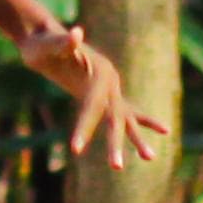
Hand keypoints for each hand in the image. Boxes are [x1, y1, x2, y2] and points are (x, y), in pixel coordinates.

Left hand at [16, 24, 164, 171]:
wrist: (44, 38)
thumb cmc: (42, 44)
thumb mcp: (48, 45)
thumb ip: (64, 42)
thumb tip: (76, 34)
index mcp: (100, 72)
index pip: (93, 106)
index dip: (84, 127)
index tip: (75, 150)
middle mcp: (110, 80)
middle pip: (115, 116)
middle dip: (115, 142)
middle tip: (116, 168)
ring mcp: (110, 87)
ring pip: (126, 117)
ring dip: (137, 138)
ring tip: (151, 159)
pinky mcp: (104, 93)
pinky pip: (123, 112)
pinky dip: (139, 124)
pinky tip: (159, 134)